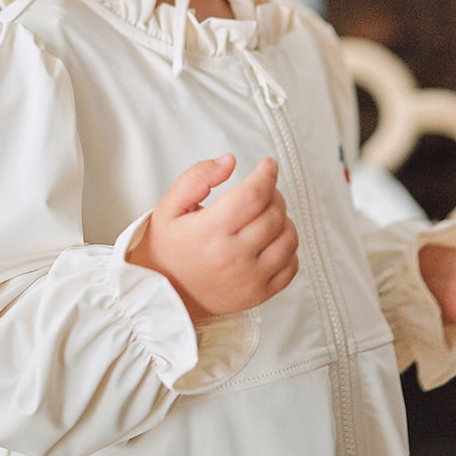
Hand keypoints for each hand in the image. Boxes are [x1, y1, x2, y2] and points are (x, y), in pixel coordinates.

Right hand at [127, 154, 298, 322]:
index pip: (254, 195)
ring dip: (283, 219)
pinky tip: (271, 239)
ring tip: (266, 213)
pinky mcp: (259, 295)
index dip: (266, 174)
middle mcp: (233, 256)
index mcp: (210, 231)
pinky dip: (288, 247)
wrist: (164, 293)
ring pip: (288, 239)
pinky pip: (291, 266)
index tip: (268, 164)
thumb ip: (197, 177)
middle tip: (262, 189)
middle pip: (274, 214)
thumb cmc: (168, 247)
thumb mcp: (170, 206)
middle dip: (274, 193)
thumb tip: (229, 161)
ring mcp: (249, 279)